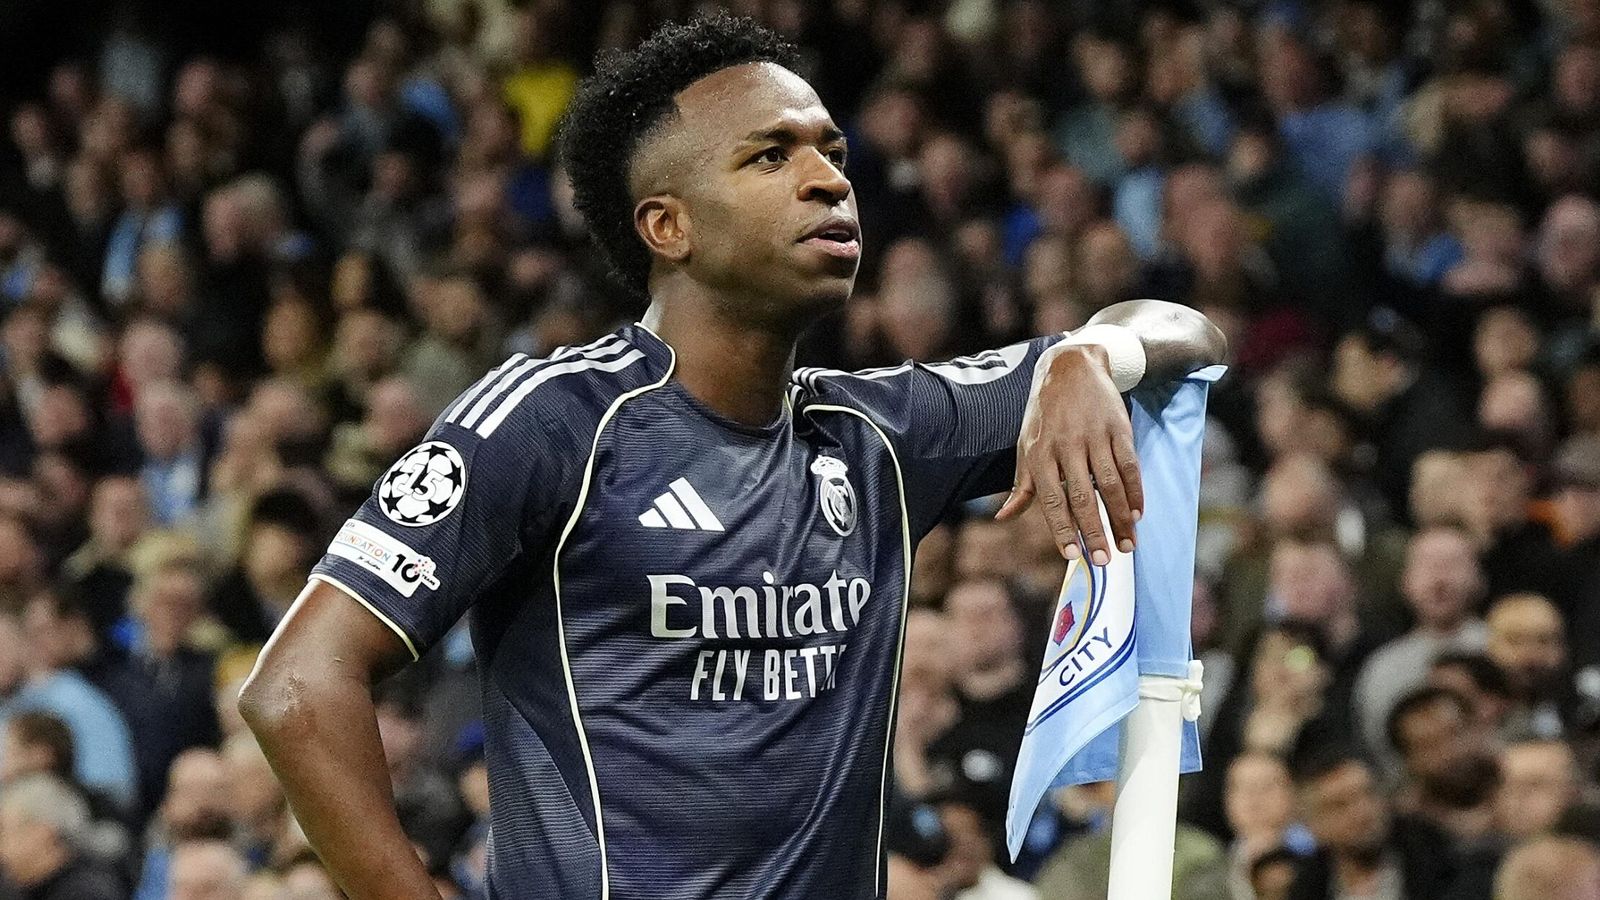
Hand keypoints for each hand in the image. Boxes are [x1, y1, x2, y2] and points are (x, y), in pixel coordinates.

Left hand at [995, 344, 1141, 563]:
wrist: (1072, 366)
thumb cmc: (1044, 414)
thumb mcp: (1026, 444)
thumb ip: (1021, 485)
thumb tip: (1004, 516)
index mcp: (1039, 454)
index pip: (1050, 500)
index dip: (1062, 529)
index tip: (1073, 556)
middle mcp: (1066, 446)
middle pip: (1082, 497)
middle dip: (1094, 531)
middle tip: (1105, 561)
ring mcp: (1094, 436)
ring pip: (1109, 484)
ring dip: (1119, 518)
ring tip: (1127, 544)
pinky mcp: (1118, 428)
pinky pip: (1129, 465)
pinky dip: (1135, 491)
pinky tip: (1137, 513)